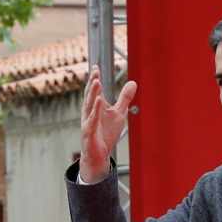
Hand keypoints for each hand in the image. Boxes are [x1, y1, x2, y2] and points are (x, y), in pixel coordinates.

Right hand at [79, 67, 137, 182]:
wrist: (99, 155)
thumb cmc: (106, 133)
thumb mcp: (119, 113)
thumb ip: (125, 98)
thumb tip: (133, 82)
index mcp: (95, 106)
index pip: (94, 91)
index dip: (94, 79)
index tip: (96, 66)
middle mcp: (89, 112)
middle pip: (90, 95)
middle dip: (93, 83)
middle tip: (95, 71)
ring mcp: (87, 123)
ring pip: (89, 106)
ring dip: (93, 93)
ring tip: (97, 82)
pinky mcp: (89, 133)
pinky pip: (91, 121)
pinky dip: (94, 111)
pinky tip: (98, 101)